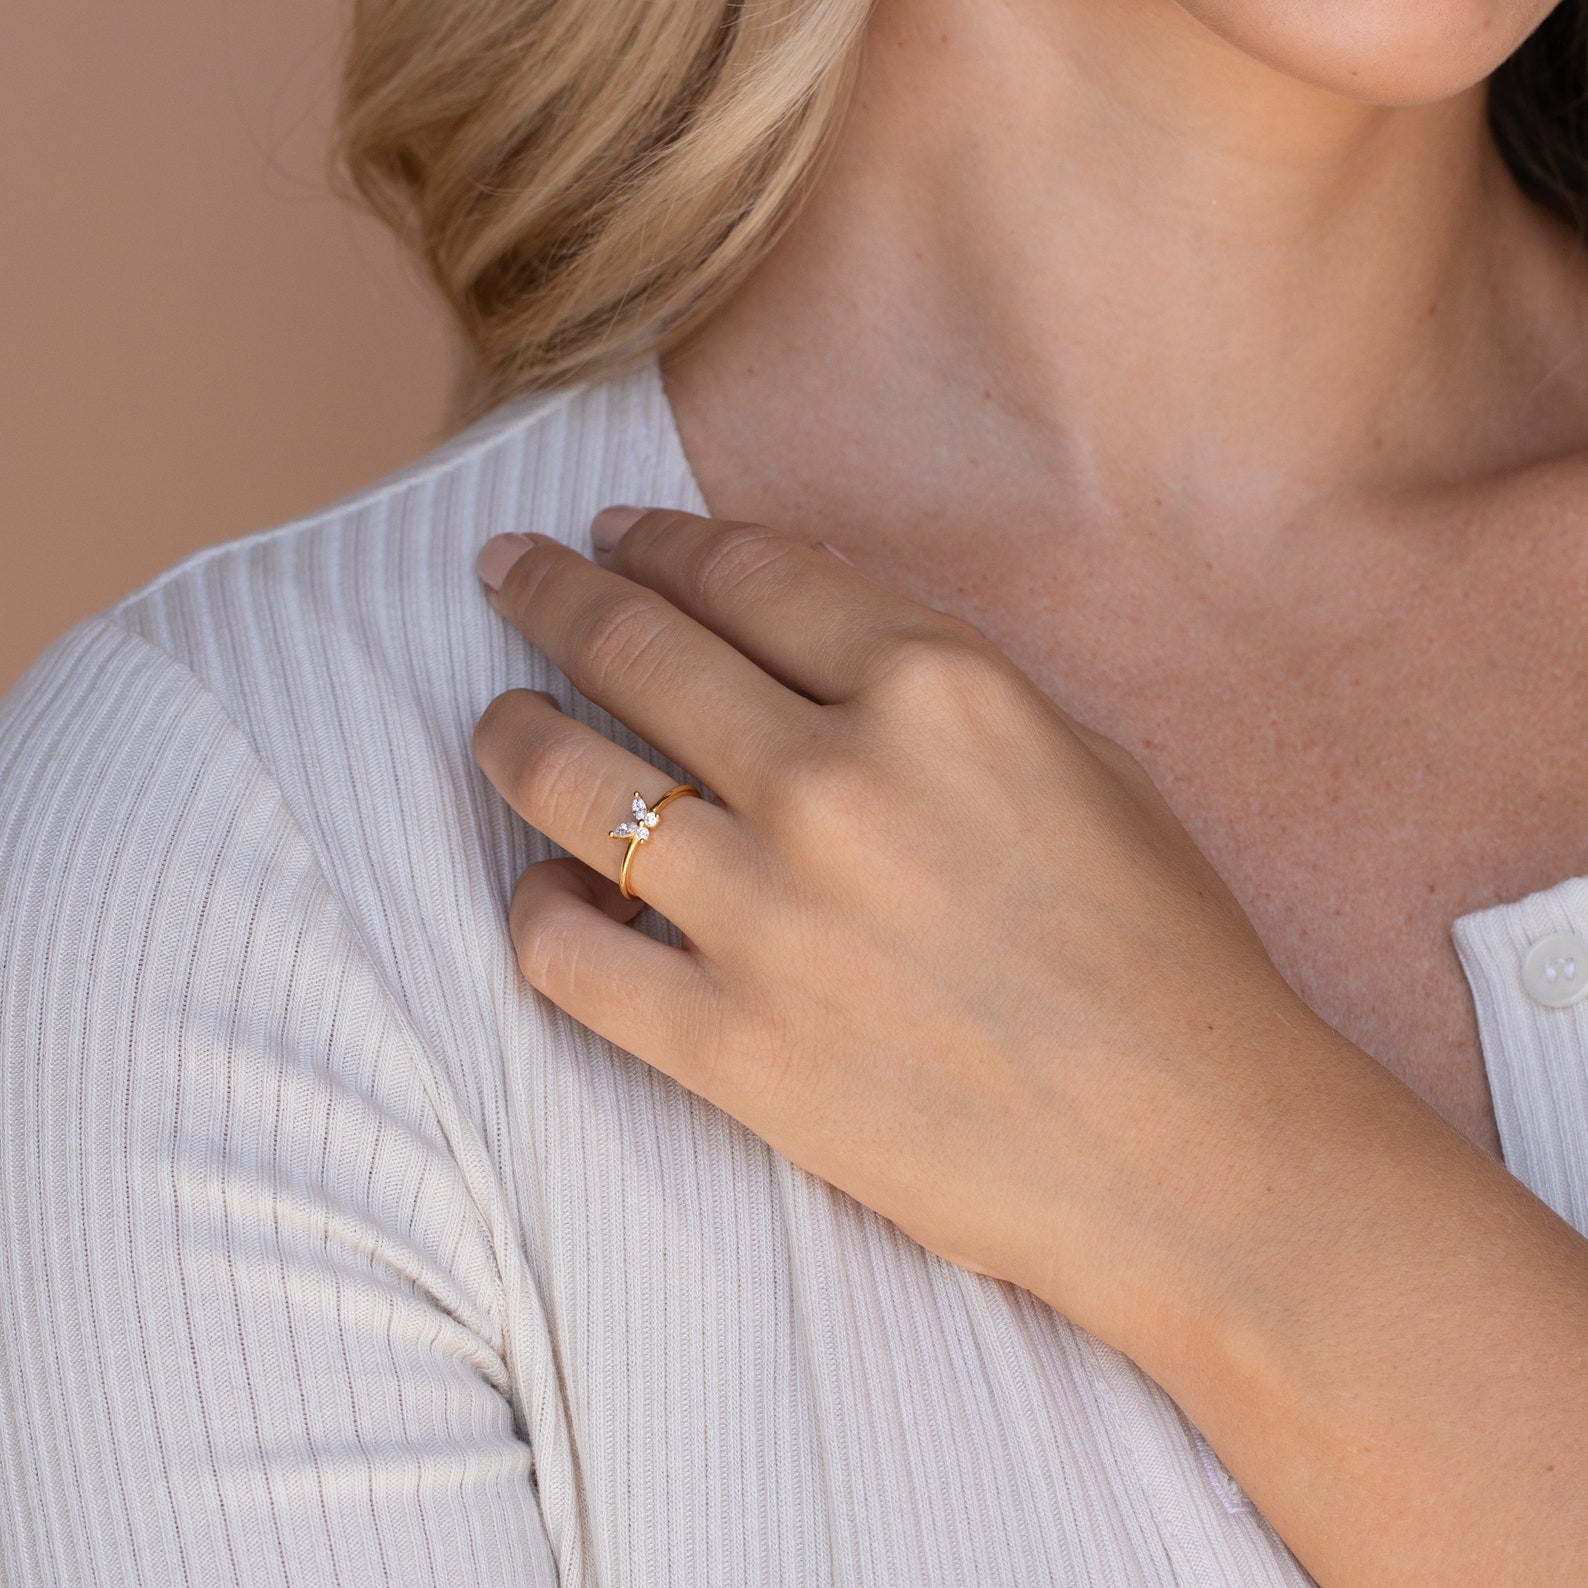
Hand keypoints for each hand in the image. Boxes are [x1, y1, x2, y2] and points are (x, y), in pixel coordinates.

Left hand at [470, 507, 1338, 1349]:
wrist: (1195, 1156)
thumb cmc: (1164, 955)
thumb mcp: (1081, 762)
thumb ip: (941, 689)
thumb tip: (804, 638)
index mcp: (936, 691)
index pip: (746, 574)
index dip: (660, 540)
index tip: (615, 533)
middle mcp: (834, 781)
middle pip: (635, 647)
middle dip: (550, 592)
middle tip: (507, 572)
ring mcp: (767, 916)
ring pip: (567, 782)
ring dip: (509, 734)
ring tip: (495, 720)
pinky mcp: (728, 1047)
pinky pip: (564, 953)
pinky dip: (533, 907)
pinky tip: (543, 887)